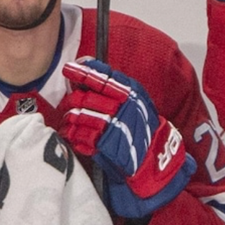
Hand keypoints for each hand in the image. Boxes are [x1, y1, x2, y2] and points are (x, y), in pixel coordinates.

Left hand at [61, 59, 196, 218]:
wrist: (154, 159)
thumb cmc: (142, 128)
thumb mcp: (137, 101)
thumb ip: (116, 86)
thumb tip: (88, 66)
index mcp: (132, 93)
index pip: (104, 78)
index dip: (84, 73)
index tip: (69, 68)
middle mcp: (123, 107)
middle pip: (87, 97)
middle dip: (73, 100)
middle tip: (70, 103)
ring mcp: (114, 125)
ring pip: (80, 116)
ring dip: (71, 119)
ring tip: (70, 121)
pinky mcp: (105, 145)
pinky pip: (80, 136)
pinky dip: (74, 136)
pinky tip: (74, 136)